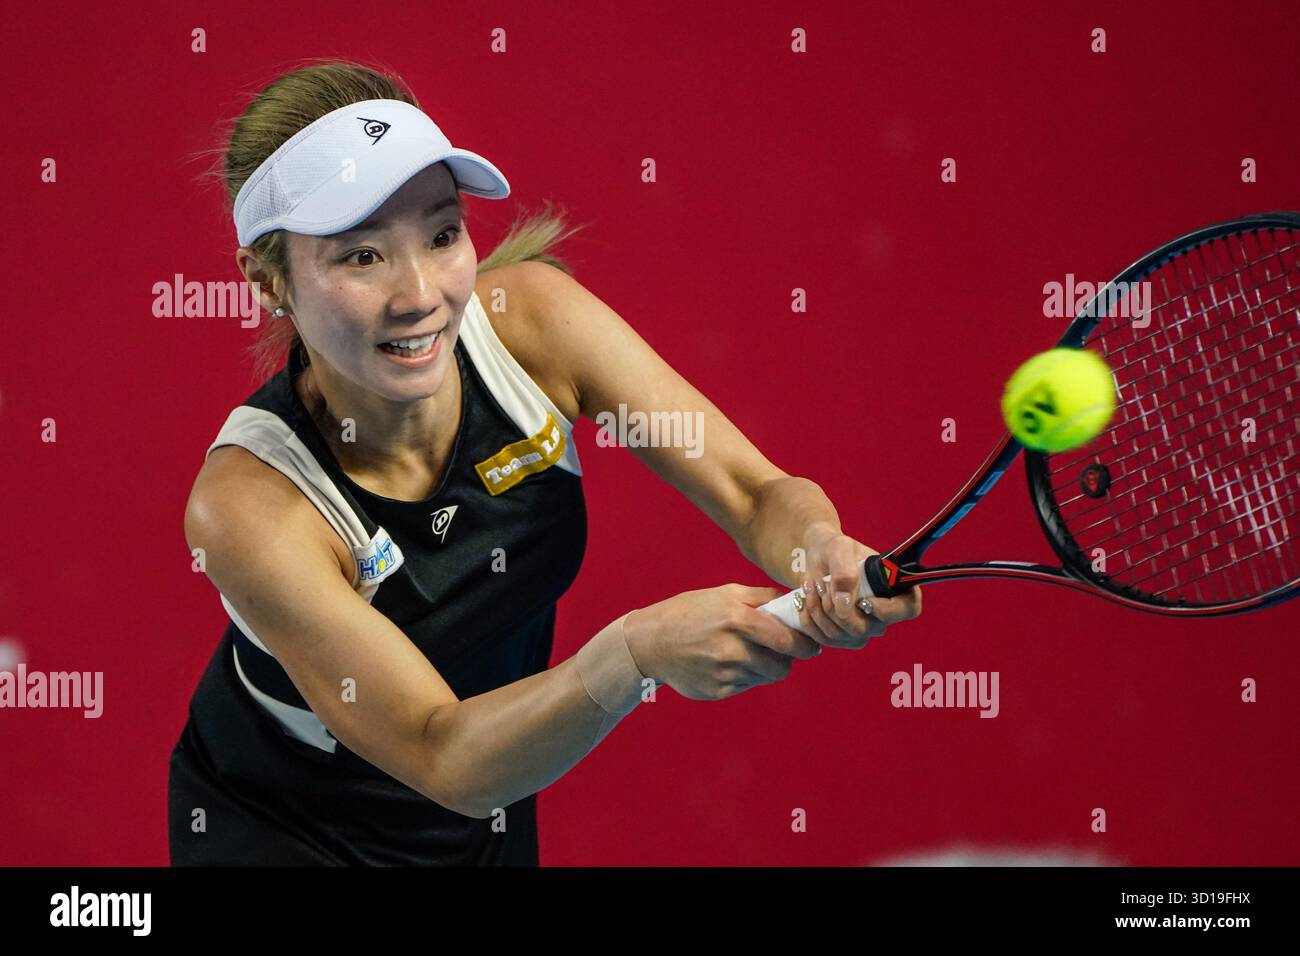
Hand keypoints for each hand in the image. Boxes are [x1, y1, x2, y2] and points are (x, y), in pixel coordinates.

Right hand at [623, 584, 822, 699]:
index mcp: (738, 620)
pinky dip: (744, 676)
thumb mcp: (724, 593)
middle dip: (786, 659)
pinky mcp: (717, 691)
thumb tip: (793, 602)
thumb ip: (761, 597)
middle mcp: (733, 650)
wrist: (648, 643)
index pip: (788, 641)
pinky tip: (726, 663)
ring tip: (748, 653)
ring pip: (765, 678)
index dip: (806, 646)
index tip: (811, 645)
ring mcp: (725, 674)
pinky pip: (746, 686)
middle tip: (779, 650)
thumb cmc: (688, 612)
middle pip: (782, 667)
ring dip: (765, 667)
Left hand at [797, 523, 922, 648]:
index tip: (864, 601)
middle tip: (823, 582)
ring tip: (812, 586)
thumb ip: (845, 571)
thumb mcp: (838, 548)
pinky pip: (824, 639)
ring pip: (841, 635)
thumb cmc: (833, 549)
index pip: (908, 609)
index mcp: (895, 588)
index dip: (889, 611)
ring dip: (819, 610)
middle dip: (836, 607)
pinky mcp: (842, 638)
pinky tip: (806, 600)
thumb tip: (845, 603)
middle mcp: (883, 614)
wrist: (813, 559)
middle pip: (865, 628)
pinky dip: (809, 620)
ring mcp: (863, 629)